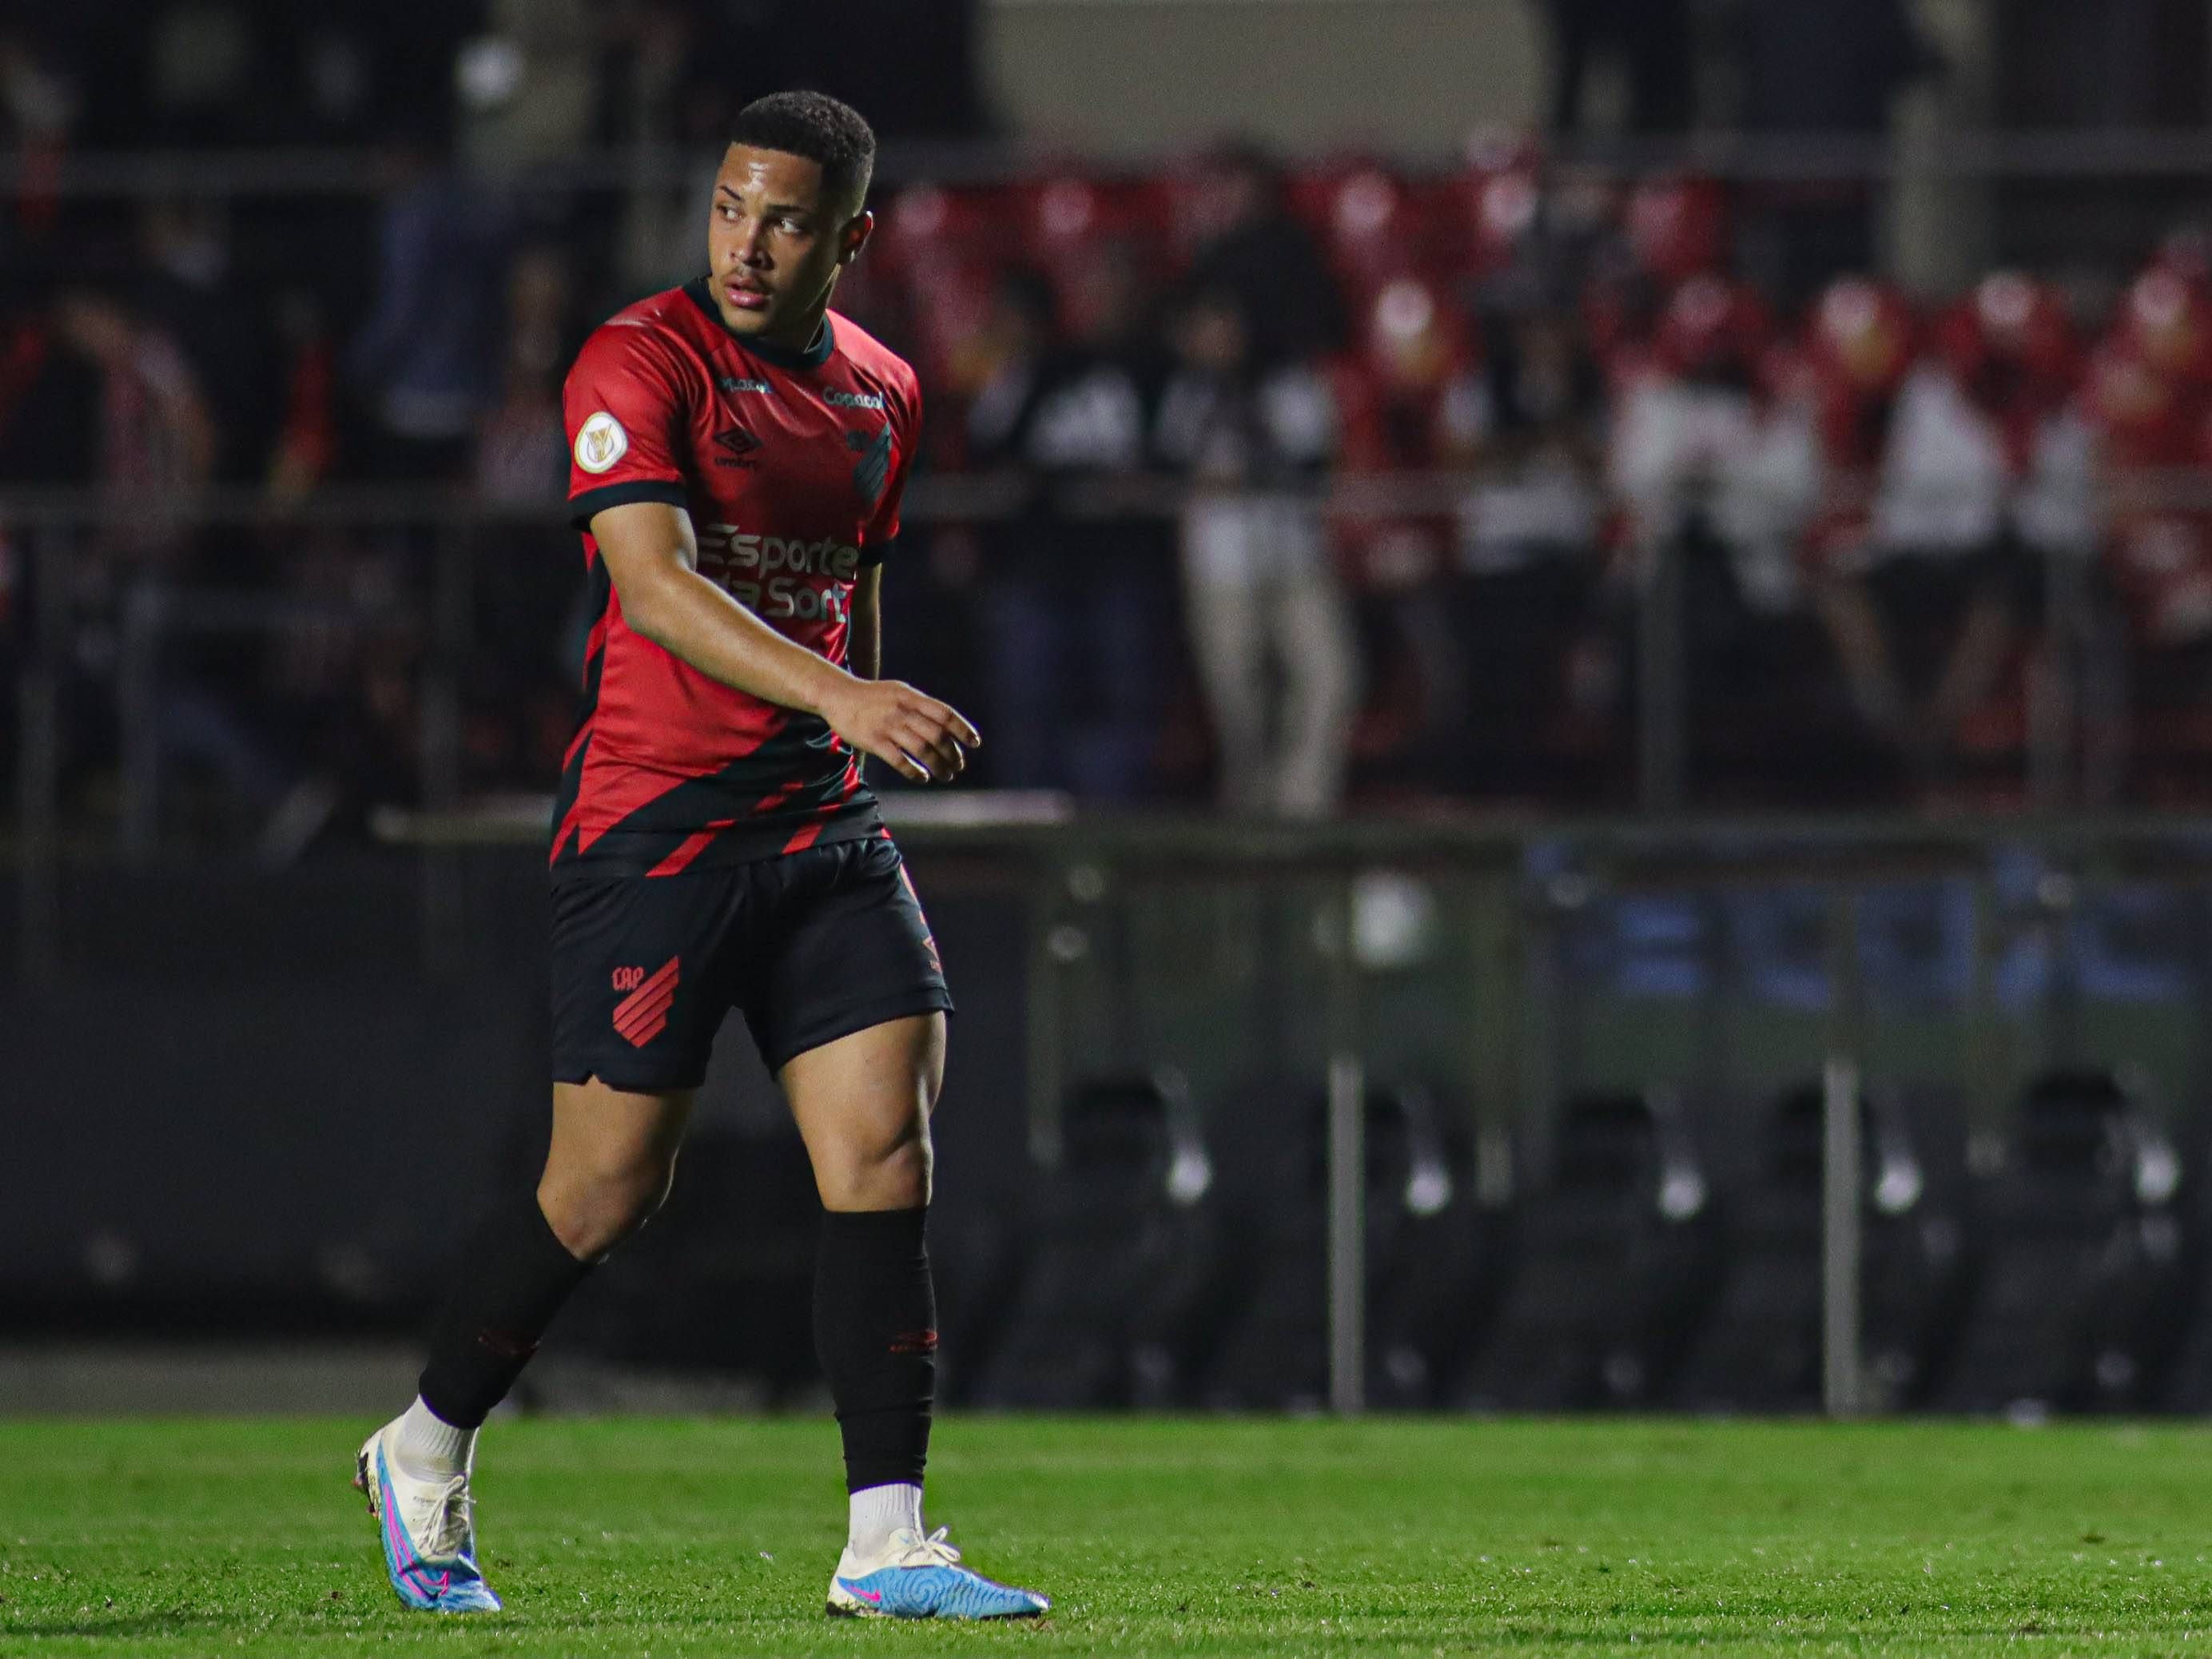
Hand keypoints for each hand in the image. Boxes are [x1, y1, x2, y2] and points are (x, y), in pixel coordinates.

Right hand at [823, 677, 980, 783]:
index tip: (975, 743)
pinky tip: (922, 778)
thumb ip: (920, 705)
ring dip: (938, 766)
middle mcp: (902, 710)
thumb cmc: (872, 696)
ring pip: (921, 749)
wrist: (837, 694)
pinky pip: (899, 760)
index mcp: (911, 697)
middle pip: (936, 735)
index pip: (944, 714)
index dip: (963, 729)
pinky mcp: (873, 741)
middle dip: (952, 754)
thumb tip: (947, 723)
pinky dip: (914, 772)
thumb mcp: (899, 691)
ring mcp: (887, 726)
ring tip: (946, 776)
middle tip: (958, 766)